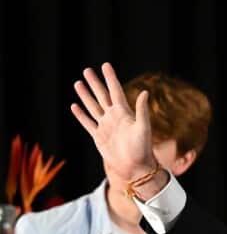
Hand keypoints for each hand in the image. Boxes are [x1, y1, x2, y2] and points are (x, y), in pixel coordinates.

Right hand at [70, 63, 161, 184]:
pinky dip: (81, 115)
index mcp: (124, 113)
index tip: (105, 65)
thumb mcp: (143, 128)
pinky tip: (75, 106)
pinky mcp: (99, 137)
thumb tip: (145, 92)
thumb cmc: (142, 149)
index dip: (110, 78)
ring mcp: (106, 126)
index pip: (115, 91)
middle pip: (102, 96)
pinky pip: (88, 123)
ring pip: (93, 107)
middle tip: (87, 70)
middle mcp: (114, 117)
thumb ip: (142, 111)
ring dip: (85, 96)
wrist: (135, 168)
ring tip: (78, 83)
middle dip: (95, 83)